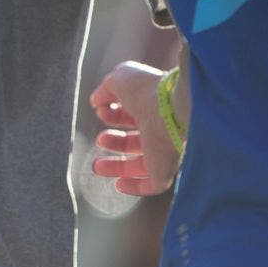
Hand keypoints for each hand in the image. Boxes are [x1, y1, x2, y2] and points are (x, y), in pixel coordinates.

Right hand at [88, 59, 180, 196]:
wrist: (171, 108)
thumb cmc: (146, 89)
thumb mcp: (120, 79)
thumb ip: (106, 89)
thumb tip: (96, 102)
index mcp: (153, 106)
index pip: (133, 115)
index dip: (115, 115)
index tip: (101, 111)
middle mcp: (160, 129)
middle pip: (136, 140)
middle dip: (115, 141)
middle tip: (100, 139)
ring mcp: (164, 151)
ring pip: (141, 165)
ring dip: (118, 166)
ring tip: (97, 166)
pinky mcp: (165, 170)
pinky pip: (153, 184)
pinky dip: (135, 187)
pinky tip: (119, 185)